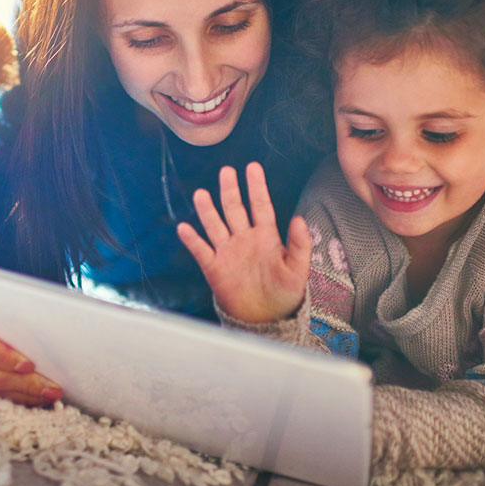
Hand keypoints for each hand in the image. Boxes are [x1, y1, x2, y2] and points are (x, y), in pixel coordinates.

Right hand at [0, 306, 62, 404]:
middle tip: (52, 388)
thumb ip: (15, 320)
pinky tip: (35, 398)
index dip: (5, 357)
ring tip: (49, 395)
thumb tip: (49, 329)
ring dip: (25, 396)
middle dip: (26, 384)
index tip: (30, 365)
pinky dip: (16, 398)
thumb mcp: (2, 311)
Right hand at [177, 162, 310, 323]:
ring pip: (215, 225)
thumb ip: (300, 244)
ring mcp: (228, 251)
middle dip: (230, 190)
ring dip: (207, 210)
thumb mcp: (298, 269)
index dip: (257, 187)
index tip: (253, 167)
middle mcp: (244, 238)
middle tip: (226, 171)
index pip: (260, 206)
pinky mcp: (214, 267)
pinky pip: (201, 250)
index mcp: (266, 236)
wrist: (266, 318)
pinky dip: (192, 240)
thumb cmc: (285, 292)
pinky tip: (184, 227)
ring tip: (201, 194)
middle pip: (234, 209)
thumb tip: (299, 219)